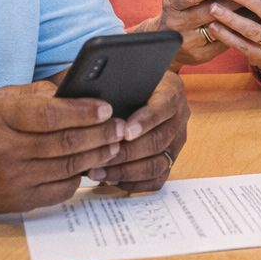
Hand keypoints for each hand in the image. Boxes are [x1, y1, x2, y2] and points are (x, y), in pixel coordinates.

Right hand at [0, 81, 124, 213]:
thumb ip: (38, 93)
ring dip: (97, 155)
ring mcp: (11, 180)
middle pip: (64, 143)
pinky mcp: (17, 202)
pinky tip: (91, 164)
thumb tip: (80, 88)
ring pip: (67, 167)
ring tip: (115, 143)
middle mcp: (4, 151)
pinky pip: (60, 190)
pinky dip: (79, 177)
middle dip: (100, 134)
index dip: (82, 112)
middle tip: (122, 126)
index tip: (107, 107)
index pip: (48, 115)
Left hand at [92, 71, 189, 192]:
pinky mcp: (170, 160)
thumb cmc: (126, 84)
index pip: (164, 107)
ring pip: (158, 164)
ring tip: (99, 172)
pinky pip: (157, 179)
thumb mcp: (121, 76)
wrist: (143, 92)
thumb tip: (81, 96)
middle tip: (100, 157)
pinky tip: (111, 179)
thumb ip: (108, 84)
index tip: (125, 132)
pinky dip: (133, 183)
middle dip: (127, 153)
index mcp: (170, 91)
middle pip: (159, 140)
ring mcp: (176, 141)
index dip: (146, 121)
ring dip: (126, 171)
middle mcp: (179, 117)